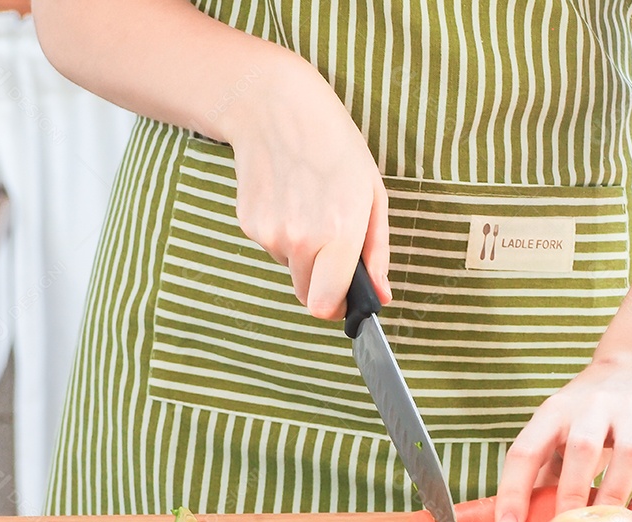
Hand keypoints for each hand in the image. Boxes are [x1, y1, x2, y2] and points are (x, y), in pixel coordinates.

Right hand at [221, 54, 390, 317]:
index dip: (337, 306)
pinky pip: (270, 248)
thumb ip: (377, 252)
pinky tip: (287, 197)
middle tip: (329, 236)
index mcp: (339, 233)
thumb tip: (382, 296)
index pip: (326, 305)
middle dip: (321, 278)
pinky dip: (280, 233)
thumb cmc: (334, 146)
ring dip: (300, 252)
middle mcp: (301, 239)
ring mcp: (270, 233)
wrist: (276, 106)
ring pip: (290, 270)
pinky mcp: (248, 224)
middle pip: (307, 295)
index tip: (343, 295)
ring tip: (308, 205)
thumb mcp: (372, 194)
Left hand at [494, 352, 631, 521]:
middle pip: (582, 448)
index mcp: (555, 411)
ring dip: (614, 496)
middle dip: (572, 494)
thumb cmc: (587, 412)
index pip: (526, 449)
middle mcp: (593, 406)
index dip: (513, 491)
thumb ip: (543, 469)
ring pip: (628, 455)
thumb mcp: (556, 426)